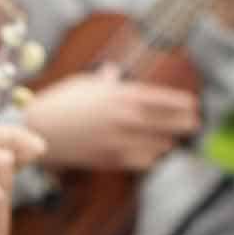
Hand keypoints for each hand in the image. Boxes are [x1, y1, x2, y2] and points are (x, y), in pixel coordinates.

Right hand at [21, 65, 200, 174]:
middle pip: (170, 123)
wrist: (39, 130)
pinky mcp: (112, 160)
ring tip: (171, 139)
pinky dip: (151, 157)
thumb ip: (106, 81)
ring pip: (160, 145)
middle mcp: (127, 118)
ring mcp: (121, 141)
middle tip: (194, 124)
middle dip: (185, 124)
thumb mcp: (85, 84)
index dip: (183, 104)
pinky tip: (152, 153)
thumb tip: (113, 73)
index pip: (165, 100)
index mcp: (123, 95)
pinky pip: (143, 161)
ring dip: (167, 142)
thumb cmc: (61, 103)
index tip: (194, 105)